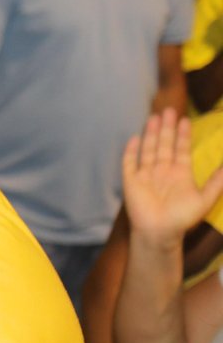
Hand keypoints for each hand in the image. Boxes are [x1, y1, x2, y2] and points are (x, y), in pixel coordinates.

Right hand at [122, 109, 222, 248]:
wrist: (159, 232)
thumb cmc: (182, 218)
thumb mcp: (205, 198)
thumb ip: (217, 181)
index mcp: (180, 173)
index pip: (181, 149)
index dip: (184, 135)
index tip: (185, 119)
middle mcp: (162, 171)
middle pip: (165, 145)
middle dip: (167, 128)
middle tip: (168, 110)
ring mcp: (146, 175)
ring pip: (148, 150)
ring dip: (151, 135)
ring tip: (154, 118)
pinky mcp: (131, 182)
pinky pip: (129, 164)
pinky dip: (130, 152)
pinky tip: (133, 138)